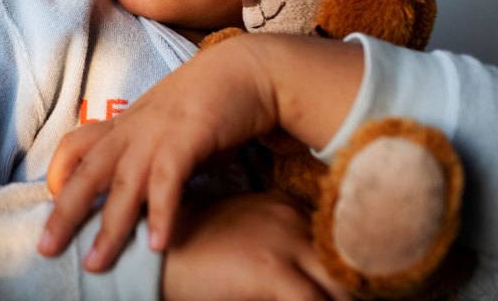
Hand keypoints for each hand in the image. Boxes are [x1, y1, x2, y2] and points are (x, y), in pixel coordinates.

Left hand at [39, 35, 276, 269]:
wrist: (247, 70)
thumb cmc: (209, 104)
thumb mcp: (167, 128)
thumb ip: (150, 155)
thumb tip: (143, 192)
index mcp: (124, 125)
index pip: (75, 145)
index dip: (59, 173)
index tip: (52, 201)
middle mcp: (132, 130)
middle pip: (86, 173)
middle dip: (64, 214)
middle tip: (45, 248)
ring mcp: (156, 134)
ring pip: (122, 185)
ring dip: (109, 228)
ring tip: (97, 263)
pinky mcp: (186, 138)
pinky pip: (166, 182)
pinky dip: (160, 214)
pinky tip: (157, 246)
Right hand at [163, 192, 351, 300]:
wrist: (147, 254)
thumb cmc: (187, 250)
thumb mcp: (237, 238)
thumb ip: (273, 249)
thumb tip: (304, 284)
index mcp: (283, 207)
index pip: (337, 243)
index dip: (343, 275)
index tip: (342, 292)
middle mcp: (291, 218)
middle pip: (347, 263)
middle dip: (350, 293)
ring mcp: (284, 242)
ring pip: (342, 287)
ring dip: (340, 300)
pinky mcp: (273, 271)